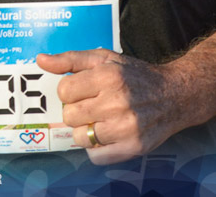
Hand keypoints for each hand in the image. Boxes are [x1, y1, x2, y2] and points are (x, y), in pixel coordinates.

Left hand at [36, 49, 187, 164]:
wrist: (175, 95)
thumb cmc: (135, 76)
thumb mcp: (104, 58)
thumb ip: (70, 59)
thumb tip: (41, 60)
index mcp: (108, 76)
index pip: (64, 90)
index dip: (70, 91)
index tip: (83, 90)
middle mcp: (117, 101)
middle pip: (69, 115)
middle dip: (76, 111)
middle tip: (93, 105)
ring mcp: (126, 127)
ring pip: (79, 137)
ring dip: (85, 130)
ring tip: (101, 120)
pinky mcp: (133, 147)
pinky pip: (95, 157)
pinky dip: (96, 149)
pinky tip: (107, 134)